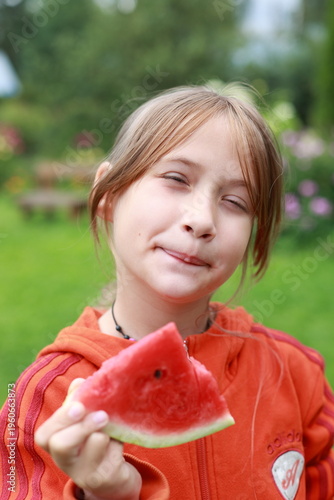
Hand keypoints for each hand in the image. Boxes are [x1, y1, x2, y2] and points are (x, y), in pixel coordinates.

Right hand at [35, 379, 141, 499]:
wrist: (113, 476)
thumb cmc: (94, 441)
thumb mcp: (84, 422)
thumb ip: (78, 401)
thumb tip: (79, 382)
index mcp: (55, 445)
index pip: (45, 434)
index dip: (60, 419)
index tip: (79, 406)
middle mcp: (65, 462)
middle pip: (62, 445)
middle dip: (83, 426)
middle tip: (102, 415)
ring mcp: (84, 474)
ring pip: (95, 444)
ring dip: (107, 430)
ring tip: (111, 427)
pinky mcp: (105, 478)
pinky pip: (114, 453)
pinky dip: (120, 441)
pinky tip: (119, 441)